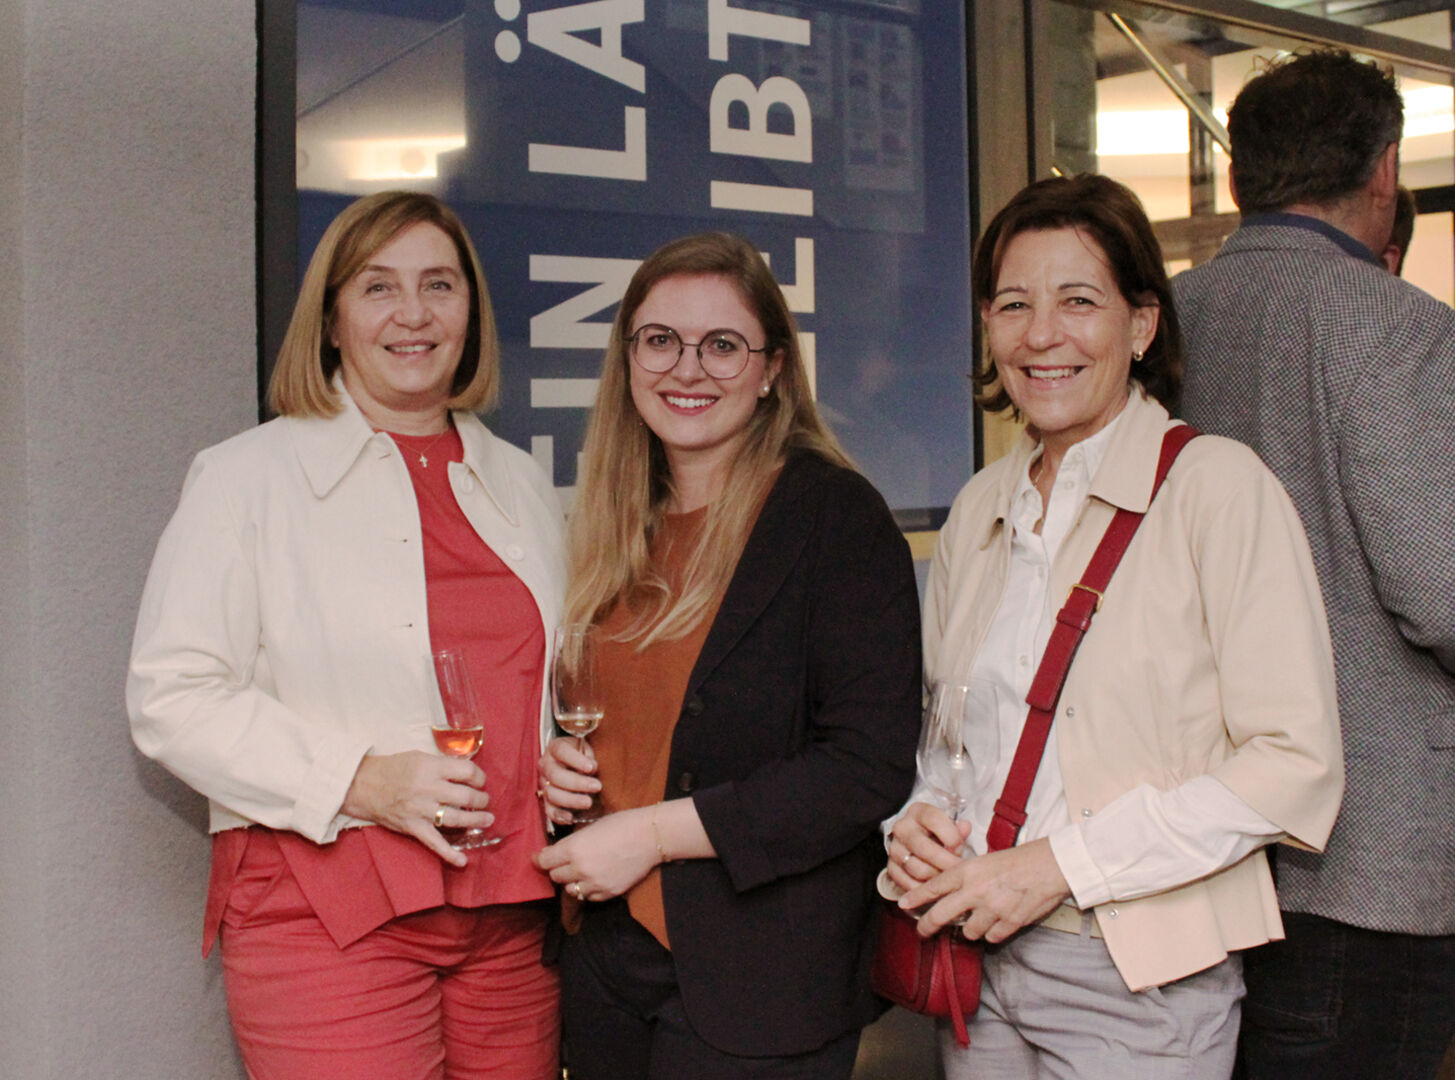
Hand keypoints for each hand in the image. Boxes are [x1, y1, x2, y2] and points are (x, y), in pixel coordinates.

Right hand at [341, 751, 490, 867]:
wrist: (362, 785)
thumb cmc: (393, 768)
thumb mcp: (420, 757)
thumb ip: (443, 765)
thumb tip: (467, 772)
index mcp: (431, 768)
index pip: (467, 771)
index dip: (479, 776)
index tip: (479, 780)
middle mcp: (428, 788)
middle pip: (466, 796)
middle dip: (481, 799)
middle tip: (484, 801)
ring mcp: (421, 810)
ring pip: (456, 818)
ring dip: (475, 820)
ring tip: (487, 819)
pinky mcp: (413, 827)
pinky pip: (434, 843)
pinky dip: (449, 854)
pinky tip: (462, 861)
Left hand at [534, 806, 658, 900]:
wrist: (650, 836)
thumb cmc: (621, 824)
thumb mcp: (590, 828)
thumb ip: (572, 843)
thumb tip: (557, 852)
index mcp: (573, 848)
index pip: (544, 862)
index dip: (540, 860)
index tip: (539, 858)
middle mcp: (580, 868)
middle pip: (555, 876)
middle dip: (557, 868)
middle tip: (564, 861)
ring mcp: (594, 883)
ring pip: (570, 889)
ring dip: (572, 880)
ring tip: (582, 870)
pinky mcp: (608, 893)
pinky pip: (588, 896)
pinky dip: (588, 889)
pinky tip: (596, 877)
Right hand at [537, 736, 600, 826]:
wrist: (580, 766)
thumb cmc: (587, 756)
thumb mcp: (590, 749)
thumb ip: (590, 756)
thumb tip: (592, 768)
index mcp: (556, 748)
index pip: (561, 751)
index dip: (575, 759)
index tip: (592, 767)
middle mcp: (546, 765)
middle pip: (556, 775)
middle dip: (577, 782)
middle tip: (597, 786)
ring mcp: (544, 783)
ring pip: (552, 793)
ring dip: (571, 800)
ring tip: (588, 802)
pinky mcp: (547, 800)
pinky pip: (549, 810)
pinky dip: (559, 815)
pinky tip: (571, 818)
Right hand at [887, 801, 971, 893]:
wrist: (919, 841)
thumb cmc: (939, 834)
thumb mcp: (950, 826)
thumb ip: (959, 829)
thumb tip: (965, 826)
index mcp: (918, 812)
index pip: (934, 820)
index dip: (951, 837)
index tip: (960, 848)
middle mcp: (902, 828)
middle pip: (924, 848)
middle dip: (946, 863)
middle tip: (958, 871)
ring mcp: (894, 848)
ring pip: (917, 869)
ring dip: (936, 878)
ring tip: (948, 879)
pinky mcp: (891, 868)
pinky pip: (908, 883)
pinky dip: (923, 889)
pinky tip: (935, 887)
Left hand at [899, 838, 1070, 943]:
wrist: (1051, 866)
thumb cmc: (1019, 860)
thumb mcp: (986, 860)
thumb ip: (967, 876)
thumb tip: (951, 892)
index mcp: (968, 870)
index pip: (934, 886)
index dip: (916, 897)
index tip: (902, 904)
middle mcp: (976, 891)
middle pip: (941, 914)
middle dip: (927, 925)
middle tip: (922, 931)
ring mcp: (992, 909)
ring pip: (968, 931)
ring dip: (971, 929)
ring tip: (979, 919)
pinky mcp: (1009, 923)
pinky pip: (992, 937)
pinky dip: (993, 932)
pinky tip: (999, 922)